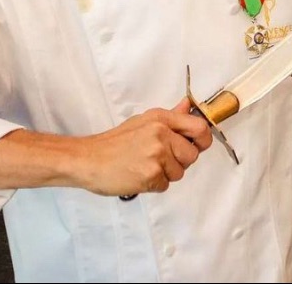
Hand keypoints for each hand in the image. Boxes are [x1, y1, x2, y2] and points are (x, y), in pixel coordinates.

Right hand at [76, 97, 211, 196]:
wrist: (87, 159)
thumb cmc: (114, 143)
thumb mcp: (143, 121)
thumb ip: (171, 117)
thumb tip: (189, 107)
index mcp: (161, 119)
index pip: (199, 128)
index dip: (203, 139)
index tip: (198, 145)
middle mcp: (161, 134)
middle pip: (192, 155)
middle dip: (180, 161)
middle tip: (159, 159)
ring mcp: (157, 155)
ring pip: (179, 172)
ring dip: (165, 175)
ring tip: (144, 166)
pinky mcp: (151, 175)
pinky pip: (165, 185)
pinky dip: (154, 185)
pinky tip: (138, 176)